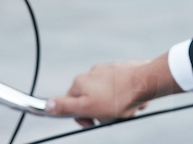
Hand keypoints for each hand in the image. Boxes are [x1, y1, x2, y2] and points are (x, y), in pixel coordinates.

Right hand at [45, 53, 181, 126]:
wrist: (146, 81)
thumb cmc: (117, 97)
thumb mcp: (88, 108)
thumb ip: (66, 106)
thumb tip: (47, 105)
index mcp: (80, 82)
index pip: (71, 104)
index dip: (82, 117)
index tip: (93, 122)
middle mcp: (92, 73)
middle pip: (90, 100)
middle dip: (101, 112)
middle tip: (112, 116)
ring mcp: (108, 70)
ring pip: (107, 96)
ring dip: (115, 106)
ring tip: (126, 109)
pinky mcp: (122, 70)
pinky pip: (120, 89)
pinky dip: (125, 97)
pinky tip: (133, 101)